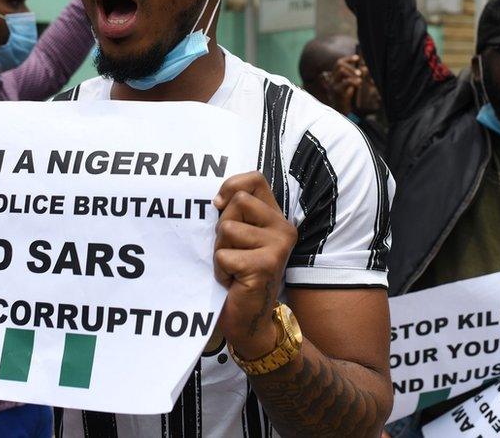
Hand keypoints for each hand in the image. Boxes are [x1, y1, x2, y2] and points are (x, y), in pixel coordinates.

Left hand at [213, 172, 297, 359]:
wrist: (249, 320)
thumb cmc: (238, 275)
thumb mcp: (239, 238)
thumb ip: (234, 214)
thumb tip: (215, 199)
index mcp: (276, 217)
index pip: (254, 179)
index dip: (230, 186)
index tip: (218, 205)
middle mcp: (283, 228)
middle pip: (237, 201)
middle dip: (222, 226)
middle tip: (231, 250)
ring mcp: (277, 247)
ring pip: (227, 229)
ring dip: (220, 251)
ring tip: (232, 267)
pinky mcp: (265, 265)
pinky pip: (223, 256)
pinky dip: (220, 271)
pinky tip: (233, 282)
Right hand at [327, 55, 364, 115]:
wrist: (340, 114)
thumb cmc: (346, 100)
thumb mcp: (351, 87)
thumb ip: (356, 78)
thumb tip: (365, 68)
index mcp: (334, 77)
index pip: (338, 63)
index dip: (348, 59)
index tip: (358, 58)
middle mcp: (331, 80)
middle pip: (339, 64)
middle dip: (351, 66)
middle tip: (360, 73)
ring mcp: (333, 85)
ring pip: (341, 71)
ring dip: (352, 73)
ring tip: (359, 79)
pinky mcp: (336, 91)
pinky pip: (345, 82)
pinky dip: (353, 81)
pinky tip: (358, 84)